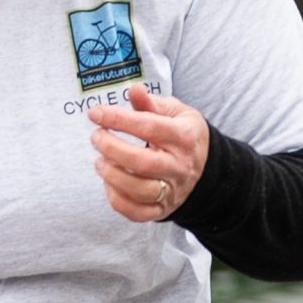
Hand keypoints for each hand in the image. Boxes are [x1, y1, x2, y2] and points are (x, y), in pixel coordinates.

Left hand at [87, 83, 210, 225]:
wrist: (207, 168)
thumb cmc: (183, 134)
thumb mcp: (175, 112)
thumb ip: (151, 103)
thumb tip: (134, 90)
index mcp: (184, 137)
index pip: (148, 127)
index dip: (118, 119)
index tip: (95, 113)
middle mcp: (180, 166)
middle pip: (142, 162)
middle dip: (111, 149)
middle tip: (96, 137)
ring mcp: (172, 191)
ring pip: (138, 190)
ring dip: (111, 175)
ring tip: (99, 161)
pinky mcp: (162, 209)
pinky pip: (136, 213)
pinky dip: (117, 200)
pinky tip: (109, 183)